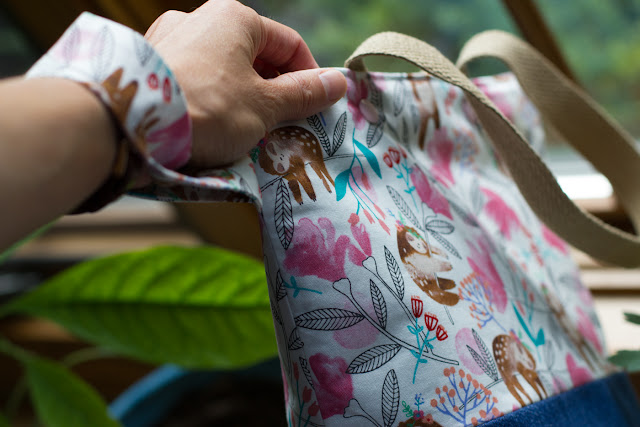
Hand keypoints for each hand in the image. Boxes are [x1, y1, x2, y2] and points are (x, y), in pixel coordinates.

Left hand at [145, 0, 346, 167]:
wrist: (130, 122)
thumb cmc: (208, 109)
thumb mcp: (264, 106)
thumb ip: (303, 94)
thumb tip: (339, 81)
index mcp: (235, 19)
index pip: (288, 44)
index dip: (309, 76)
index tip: (315, 107)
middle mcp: (199, 19)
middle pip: (254, 55)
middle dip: (273, 89)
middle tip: (282, 124)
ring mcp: (168, 39)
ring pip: (222, 68)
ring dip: (242, 96)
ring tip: (245, 130)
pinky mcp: (148, 64)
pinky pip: (193, 78)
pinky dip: (210, 99)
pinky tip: (209, 125)